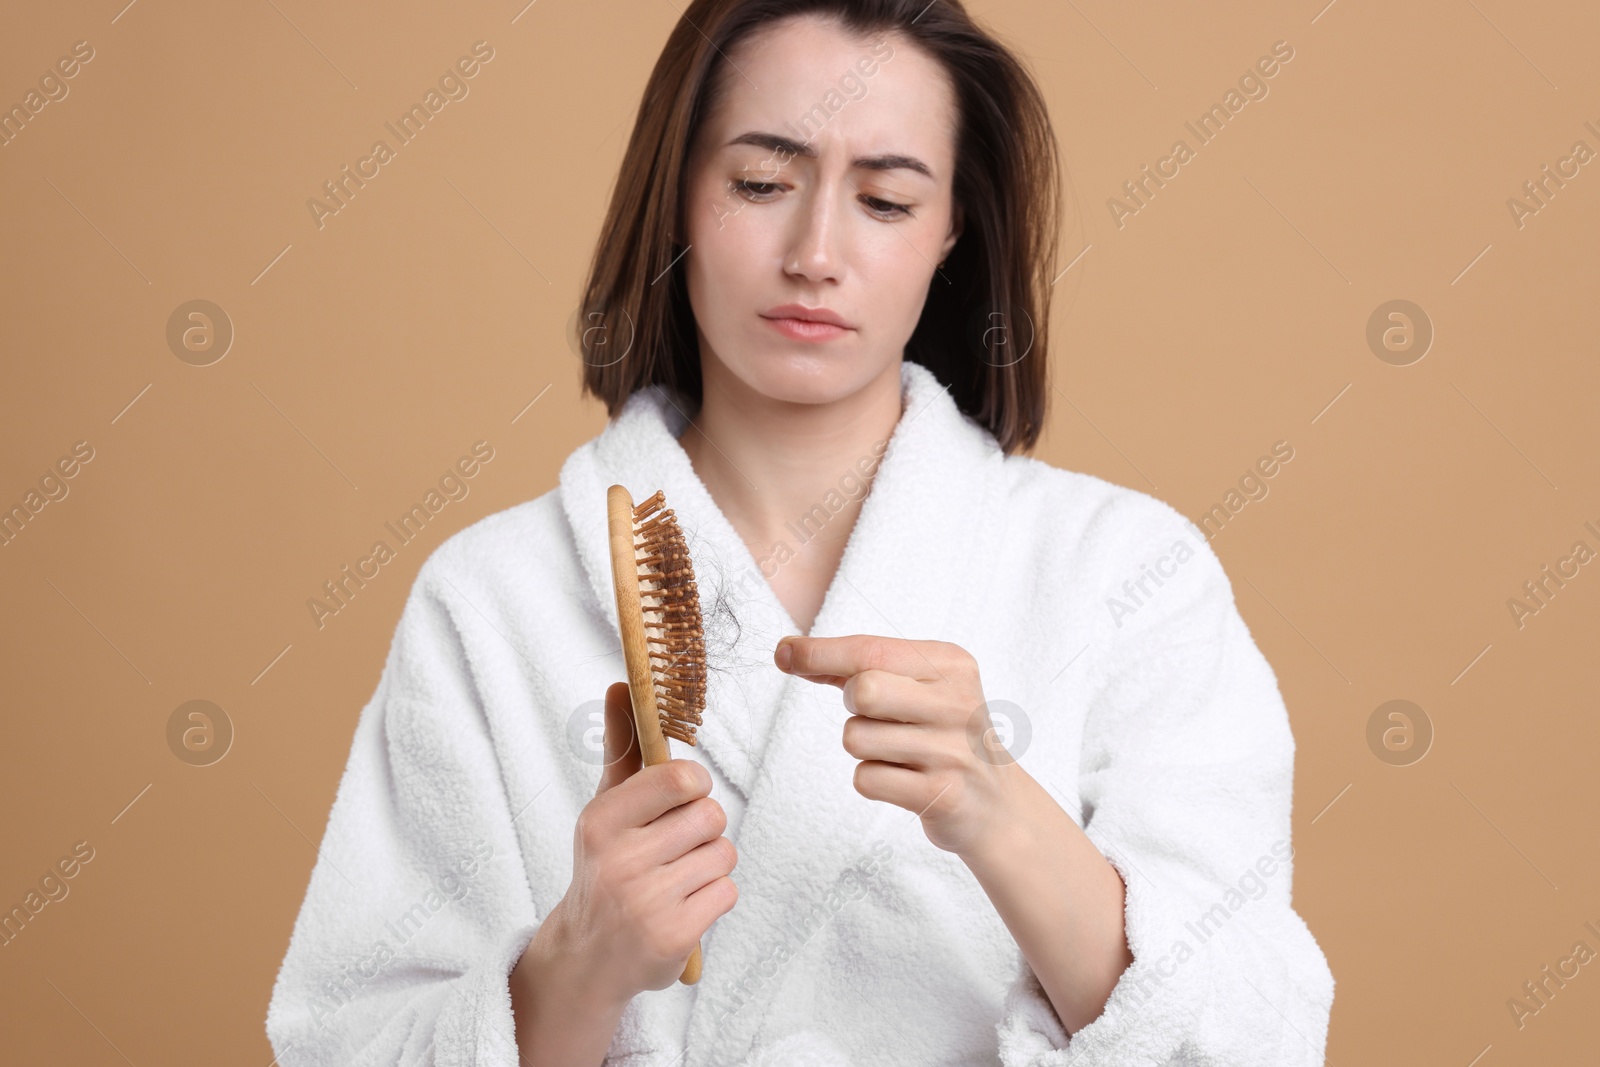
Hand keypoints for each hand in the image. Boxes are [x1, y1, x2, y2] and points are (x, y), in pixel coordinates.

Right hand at [537, 681, 738, 1002]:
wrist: (588, 956)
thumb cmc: (606, 867)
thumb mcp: (606, 808)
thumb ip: (622, 747)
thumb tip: (620, 685)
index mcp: (601, 821)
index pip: (680, 778)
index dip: (694, 786)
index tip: (682, 797)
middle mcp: (620, 860)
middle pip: (711, 816)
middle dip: (703, 830)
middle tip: (675, 847)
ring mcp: (646, 901)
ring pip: (723, 854)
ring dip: (710, 865)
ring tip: (676, 879)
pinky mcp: (673, 936)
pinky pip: (727, 891)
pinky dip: (713, 897)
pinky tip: (683, 905)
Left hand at [775, 635, 1023, 856]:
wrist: (997, 803)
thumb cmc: (943, 735)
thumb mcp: (919, 686)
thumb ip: (859, 667)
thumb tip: (790, 652)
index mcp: (951, 664)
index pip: (870, 650)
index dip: (819, 652)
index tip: (784, 652)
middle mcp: (957, 702)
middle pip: (863, 691)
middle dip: (853, 706)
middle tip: (877, 716)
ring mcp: (952, 751)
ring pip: (856, 738)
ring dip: (863, 748)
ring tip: (898, 753)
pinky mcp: (942, 795)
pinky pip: (866, 779)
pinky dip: (872, 780)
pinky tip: (903, 780)